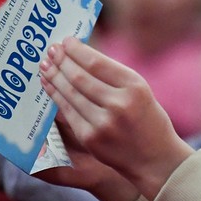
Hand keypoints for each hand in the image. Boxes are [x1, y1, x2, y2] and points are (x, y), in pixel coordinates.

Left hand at [40, 38, 192, 199]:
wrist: (155, 159)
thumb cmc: (148, 121)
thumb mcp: (140, 92)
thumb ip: (114, 77)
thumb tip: (80, 57)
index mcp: (135, 87)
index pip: (97, 63)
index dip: (77, 51)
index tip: (66, 42)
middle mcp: (119, 104)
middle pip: (80, 77)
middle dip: (62, 61)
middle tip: (51, 50)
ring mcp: (103, 123)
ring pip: (70, 94)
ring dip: (54, 77)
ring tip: (45, 65)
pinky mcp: (91, 138)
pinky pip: (68, 112)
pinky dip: (56, 97)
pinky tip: (49, 86)